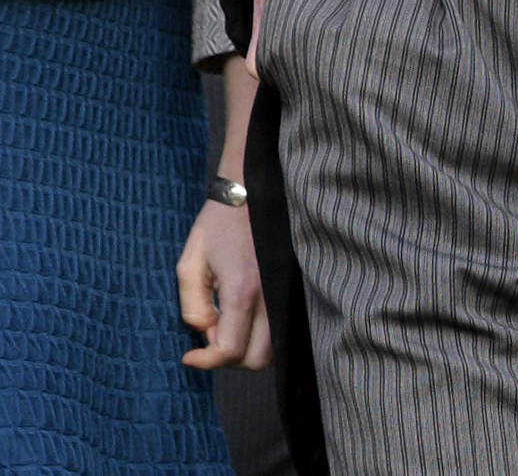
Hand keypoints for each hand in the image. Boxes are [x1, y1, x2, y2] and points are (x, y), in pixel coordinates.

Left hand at [177, 55, 270, 370]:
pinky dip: (266, 334)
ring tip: (230, 325)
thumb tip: (205, 333)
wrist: (254, 186)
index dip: (206, 362)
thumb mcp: (190, 263)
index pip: (230, 351)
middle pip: (257, 358)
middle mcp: (269, 292)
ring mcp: (286, 288)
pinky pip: (285, 326)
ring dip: (250, 348)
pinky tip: (248, 317)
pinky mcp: (294, 283)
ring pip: (275, 347)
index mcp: (241, 288)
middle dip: (229, 358)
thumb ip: (193, 305)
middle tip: (212, 336)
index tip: (190, 355)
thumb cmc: (217, 223)